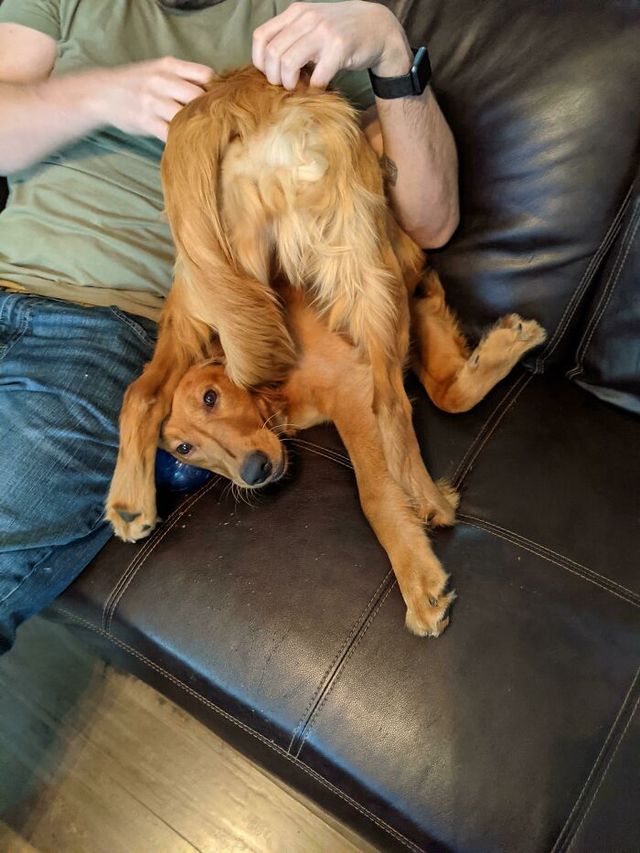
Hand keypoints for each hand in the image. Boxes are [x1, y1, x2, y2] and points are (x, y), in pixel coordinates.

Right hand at [88, 56, 214, 140]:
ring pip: (185, 115)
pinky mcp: (145, 121)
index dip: (216, 90)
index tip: (219, 102)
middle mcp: (161, 80)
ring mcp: (152, 101)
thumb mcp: (158, 69)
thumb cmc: (137, 83)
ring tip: (202, 134)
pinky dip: (180, 139)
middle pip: (198, 96)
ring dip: (196, 126)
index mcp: (168, 66)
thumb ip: (183, 76)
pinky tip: (186, 143)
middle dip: (208, 110)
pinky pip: (170, 133)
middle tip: (214, 122)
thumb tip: (215, 91)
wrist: (102, 92)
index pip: (205, 74)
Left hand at [252, 0, 411, 90]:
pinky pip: (317, 76)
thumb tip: (269, 63)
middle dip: (275, 77)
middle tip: (286, 85)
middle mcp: (307, 18)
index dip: (260, 61)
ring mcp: (323, 32)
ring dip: (290, 83)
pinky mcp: (339, 47)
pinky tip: (318, 88)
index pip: (261, 37)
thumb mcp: (312, 24)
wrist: (377, 26)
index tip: (270, 73)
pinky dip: (314, 88)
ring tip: (298, 87)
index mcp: (296, 12)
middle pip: (273, 54)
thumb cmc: (341, 31)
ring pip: (288, 64)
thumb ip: (292, 36)